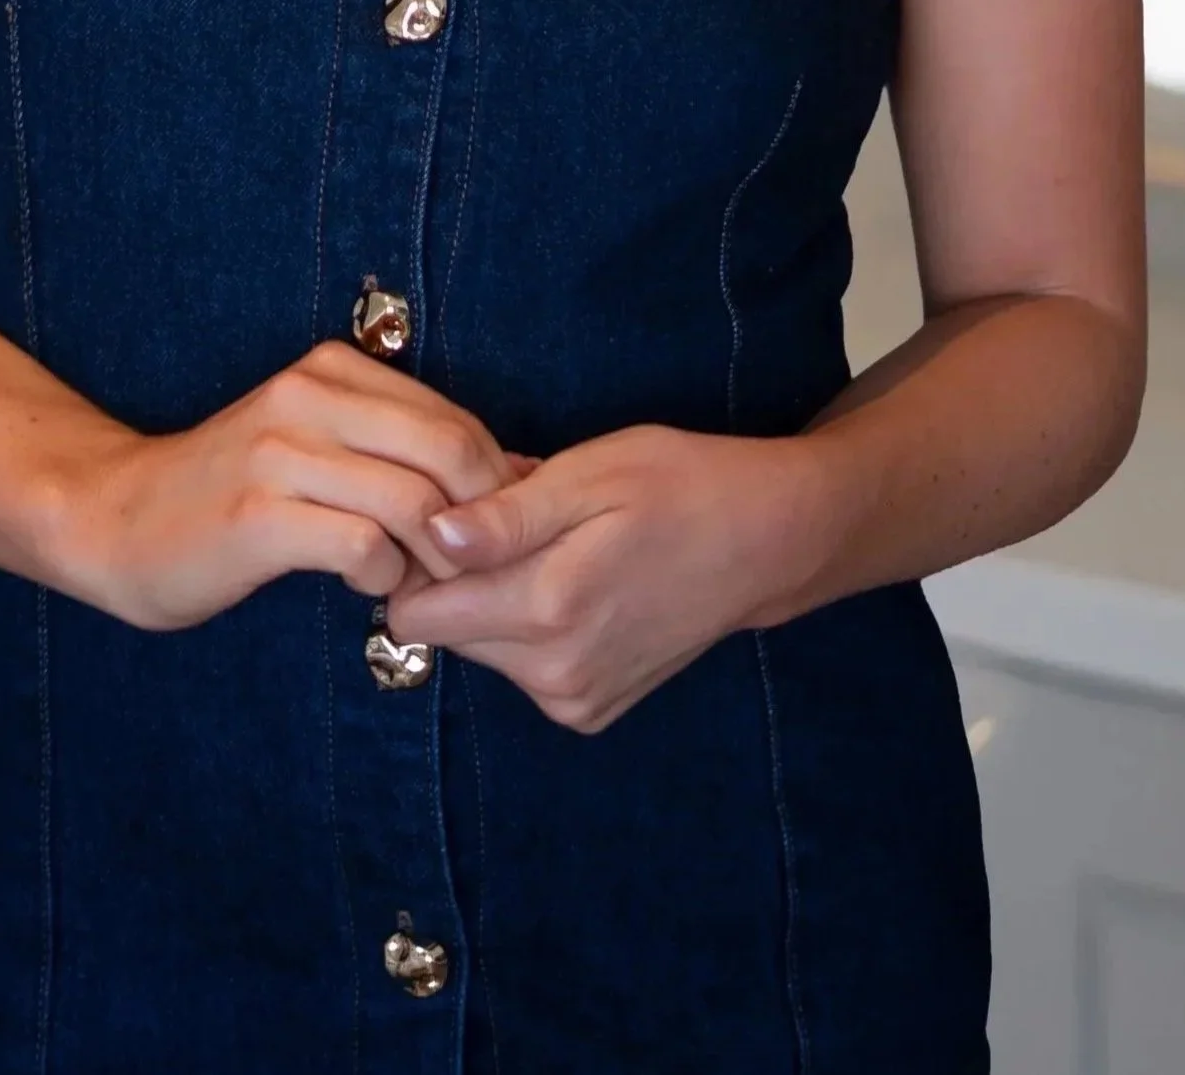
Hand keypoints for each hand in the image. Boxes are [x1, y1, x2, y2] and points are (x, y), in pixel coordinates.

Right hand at [48, 340, 524, 632]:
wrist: (117, 519)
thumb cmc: (233, 493)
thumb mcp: (316, 445)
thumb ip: (395, 450)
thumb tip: (508, 480)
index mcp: (331, 370)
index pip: (454, 419)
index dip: (496, 483)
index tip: (499, 534)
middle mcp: (308, 396)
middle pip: (448, 451)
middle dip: (483, 521)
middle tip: (478, 571)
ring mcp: (280, 453)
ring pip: (413, 499)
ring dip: (436, 559)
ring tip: (422, 585)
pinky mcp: (258, 515)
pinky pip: (362, 545)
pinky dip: (385, 578)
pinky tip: (371, 589)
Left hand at [380, 423, 836, 734]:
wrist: (769, 542)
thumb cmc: (680, 485)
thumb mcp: (589, 474)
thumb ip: (505, 516)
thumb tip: (430, 535)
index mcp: (548, 610)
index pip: (415, 614)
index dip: (415, 559)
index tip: (450, 514)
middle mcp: (554, 674)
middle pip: (445, 631)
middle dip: (458, 575)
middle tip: (511, 518)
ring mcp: (575, 700)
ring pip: (482, 647)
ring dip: (495, 596)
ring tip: (551, 543)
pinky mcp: (590, 709)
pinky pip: (522, 665)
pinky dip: (529, 622)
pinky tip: (573, 577)